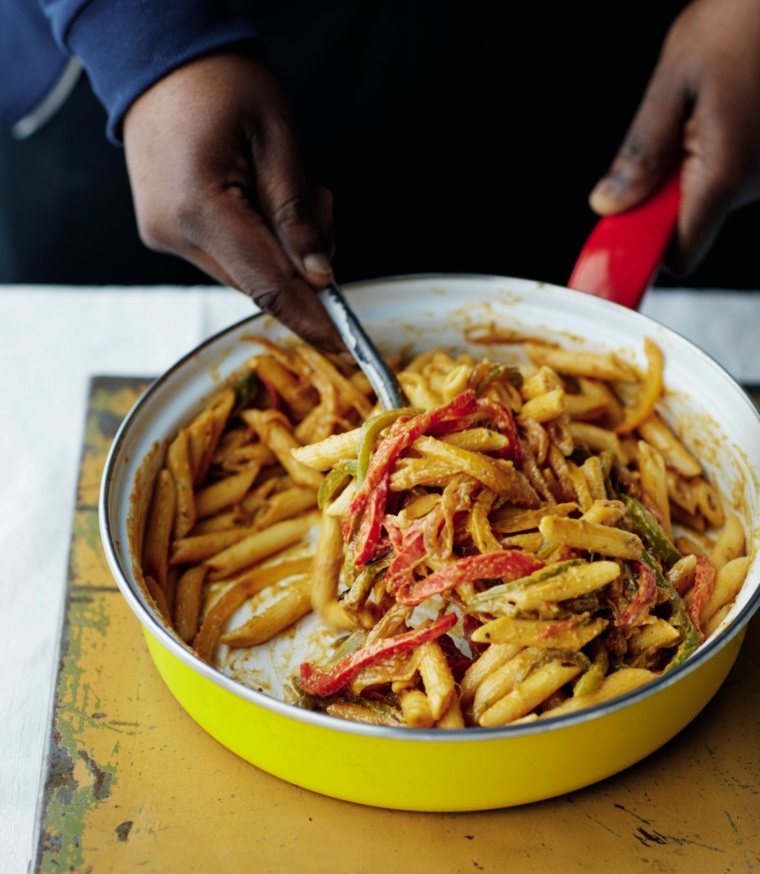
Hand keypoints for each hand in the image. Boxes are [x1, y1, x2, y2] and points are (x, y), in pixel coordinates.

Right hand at [123, 52, 342, 350]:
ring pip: (246, 272)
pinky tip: (261, 196)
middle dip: (304, 263)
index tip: (345, 349)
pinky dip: (258, 240)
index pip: (268, 286)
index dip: (311, 320)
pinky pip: (228, 256)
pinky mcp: (168, 232)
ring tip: (284, 185)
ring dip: (282, 248)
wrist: (160, 59)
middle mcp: (174, 233)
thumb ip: (298, 213)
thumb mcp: (277, 136)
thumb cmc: (220, 83)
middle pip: (260, 283)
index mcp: (199, 207)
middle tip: (319, 203)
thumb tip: (320, 275)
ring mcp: (165, 236)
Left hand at [589, 0, 759, 273]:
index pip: (679, 253)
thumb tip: (611, 203)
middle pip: (694, 224)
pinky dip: (719, 153)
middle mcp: (758, 183)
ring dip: (695, 167)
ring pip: (715, 197)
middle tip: (667, 137)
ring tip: (704, 110)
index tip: (622, 228)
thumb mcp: (674, 82)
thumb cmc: (743, 20)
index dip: (646, 246)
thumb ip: (641, 153)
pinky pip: (737, 175)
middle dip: (667, 194)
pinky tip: (725, 110)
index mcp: (726, 173)